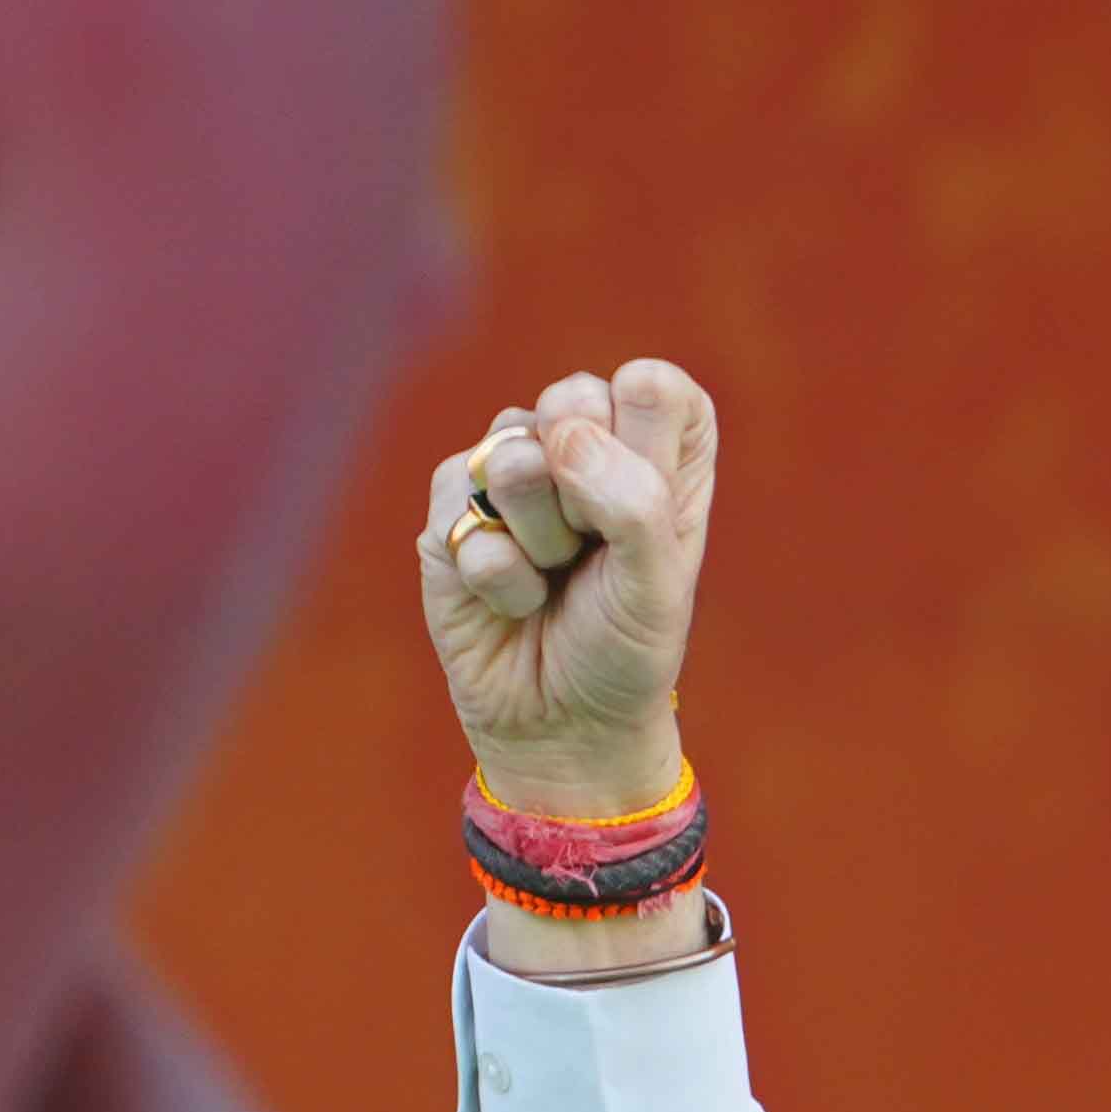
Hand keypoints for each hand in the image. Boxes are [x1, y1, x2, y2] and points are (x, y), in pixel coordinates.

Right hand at [419, 358, 716, 823]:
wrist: (564, 725)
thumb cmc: (624, 648)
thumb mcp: (659, 584)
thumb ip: (633, 498)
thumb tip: (560, 436)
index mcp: (653, 451)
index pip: (653, 386)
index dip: (646, 443)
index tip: (654, 506)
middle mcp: (580, 445)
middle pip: (575, 399)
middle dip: (590, 491)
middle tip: (596, 553)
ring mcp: (509, 470)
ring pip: (515, 457)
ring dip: (545, 541)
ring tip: (554, 578)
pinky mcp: (451, 510)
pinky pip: (470, 519)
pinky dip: (502, 578)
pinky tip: (516, 601)